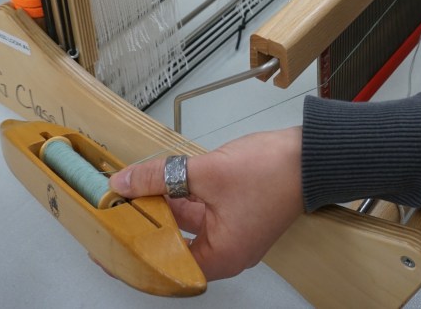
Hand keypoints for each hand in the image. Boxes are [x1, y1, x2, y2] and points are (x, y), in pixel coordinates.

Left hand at [109, 127, 303, 279]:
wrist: (312, 154)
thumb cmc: (274, 173)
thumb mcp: (207, 172)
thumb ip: (160, 177)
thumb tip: (124, 182)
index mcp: (221, 256)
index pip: (164, 266)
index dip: (133, 255)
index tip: (107, 247)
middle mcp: (226, 251)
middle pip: (173, 245)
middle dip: (143, 226)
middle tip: (115, 212)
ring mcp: (232, 232)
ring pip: (184, 225)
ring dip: (160, 207)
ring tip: (131, 192)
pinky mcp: (235, 213)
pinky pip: (199, 211)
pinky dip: (179, 198)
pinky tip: (159, 181)